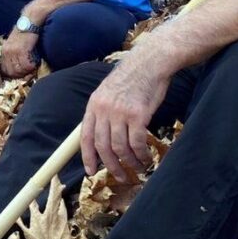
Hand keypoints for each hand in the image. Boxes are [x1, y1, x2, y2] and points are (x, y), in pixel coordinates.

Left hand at [0, 29, 39, 77]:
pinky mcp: (22, 50)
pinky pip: (26, 65)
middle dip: (21, 74)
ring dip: (27, 71)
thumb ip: (13, 53)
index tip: (21, 73)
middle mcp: (7, 52)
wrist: (29, 22)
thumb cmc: (24, 32)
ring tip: (32, 67)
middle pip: (12, 72)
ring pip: (19, 70)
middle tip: (28, 72)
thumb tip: (18, 66)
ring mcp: (14, 51)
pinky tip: (34, 63)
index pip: (5, 69)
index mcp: (4, 51)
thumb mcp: (13, 43)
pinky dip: (31, 67)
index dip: (14, 74)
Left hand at [80, 53, 170, 182]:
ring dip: (129, 162)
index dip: (87, 156)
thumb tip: (104, 134)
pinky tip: (146, 158)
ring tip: (138, 167)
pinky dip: (141, 154)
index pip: (86, 136)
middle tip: (120, 176)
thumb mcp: (109, 91)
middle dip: (111, 165)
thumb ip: (104, 111)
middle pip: (103, 146)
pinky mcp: (138, 115)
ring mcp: (120, 112)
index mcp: (94, 104)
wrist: (151, 62)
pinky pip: (136, 143)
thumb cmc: (134, 77)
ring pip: (120, 147)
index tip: (91, 171)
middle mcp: (104, 109)